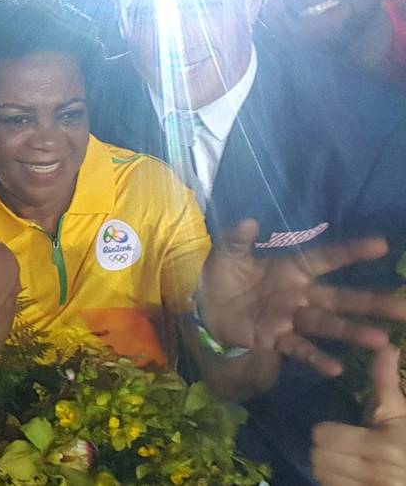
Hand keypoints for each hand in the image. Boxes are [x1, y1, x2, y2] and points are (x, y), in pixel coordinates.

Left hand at [197, 219, 403, 375]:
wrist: (204, 311)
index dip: (351, 251)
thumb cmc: (223, 278)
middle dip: (372, 302)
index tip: (382, 245)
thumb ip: (237, 240)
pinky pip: (301, 349)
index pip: (325, 258)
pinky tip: (336, 368)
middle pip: (340, 297)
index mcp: (290, 269)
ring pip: (328, 324)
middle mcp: (298, 294)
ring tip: (381, 340)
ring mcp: (291, 319)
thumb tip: (249, 221)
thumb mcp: (226, 256)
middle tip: (405, 306)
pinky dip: (317, 358)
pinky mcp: (278, 340)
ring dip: (353, 331)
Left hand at [312, 346, 405, 484]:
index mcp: (383, 446)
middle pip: (318, 458)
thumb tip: (386, 346)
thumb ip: (385, 382)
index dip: (326, 431)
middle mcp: (376, 473)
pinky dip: (336, 484)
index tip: (338, 430)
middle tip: (340, 446)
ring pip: (322, 476)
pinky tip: (350, 477)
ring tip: (344, 462)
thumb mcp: (400, 412)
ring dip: (329, 469)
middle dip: (325, 450)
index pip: (322, 437)